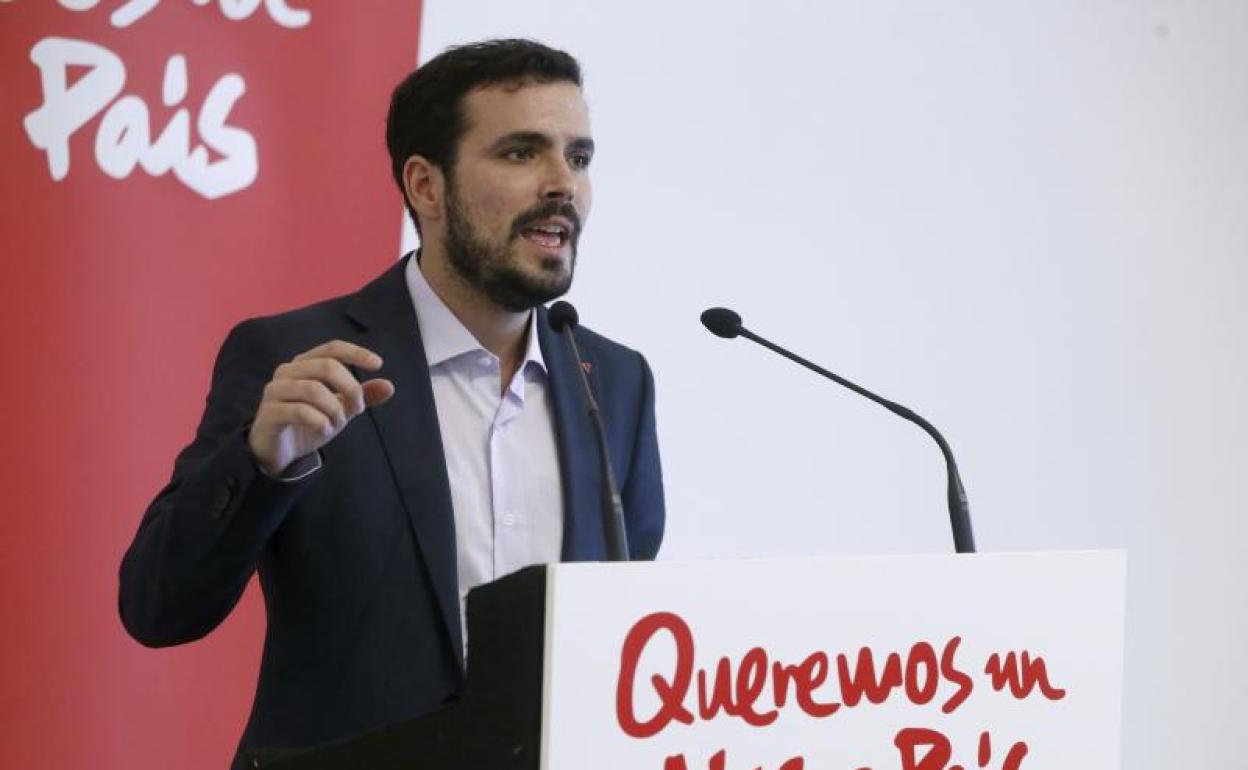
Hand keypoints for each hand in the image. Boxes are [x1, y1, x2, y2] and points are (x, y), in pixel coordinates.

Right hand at [247, 340, 394, 475]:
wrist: (280, 451)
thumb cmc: (310, 423)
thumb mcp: (341, 409)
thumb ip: (362, 397)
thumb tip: (389, 386)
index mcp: (305, 364)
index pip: (332, 348)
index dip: (356, 353)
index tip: (378, 364)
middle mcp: (288, 372)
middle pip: (326, 366)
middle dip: (351, 388)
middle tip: (358, 408)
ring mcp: (275, 391)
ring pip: (313, 389)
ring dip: (335, 409)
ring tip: (338, 423)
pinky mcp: (268, 412)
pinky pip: (300, 411)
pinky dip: (320, 422)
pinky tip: (324, 430)